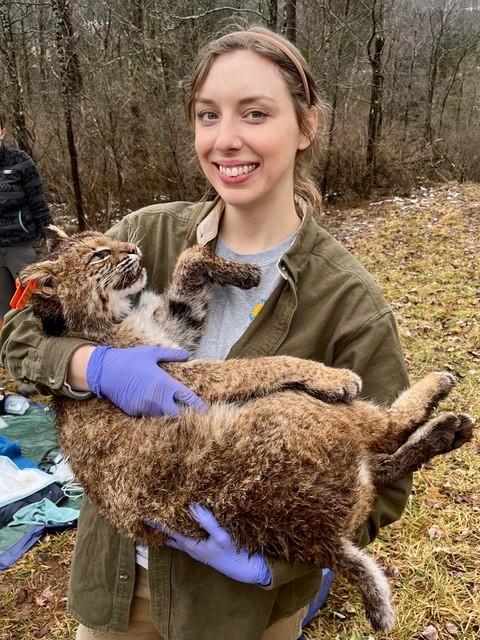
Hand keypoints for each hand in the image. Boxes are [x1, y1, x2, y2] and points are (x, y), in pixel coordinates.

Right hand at [86, 345, 207, 416]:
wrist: (104, 370)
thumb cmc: (130, 359)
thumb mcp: (152, 353)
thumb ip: (171, 355)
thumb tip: (187, 355)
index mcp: (165, 384)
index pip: (187, 398)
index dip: (199, 406)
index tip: (207, 412)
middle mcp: (157, 398)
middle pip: (177, 415)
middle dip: (183, 415)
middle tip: (187, 413)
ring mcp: (145, 407)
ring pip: (162, 417)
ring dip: (166, 414)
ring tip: (169, 410)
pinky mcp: (134, 412)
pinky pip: (147, 416)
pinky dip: (151, 413)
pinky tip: (151, 407)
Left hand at [147, 504, 270, 585]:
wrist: (244, 569)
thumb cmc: (232, 552)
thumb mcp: (221, 536)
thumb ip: (207, 521)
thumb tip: (191, 504)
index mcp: (190, 543)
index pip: (167, 531)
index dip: (156, 522)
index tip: (142, 513)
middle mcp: (189, 547)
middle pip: (167, 535)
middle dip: (157, 526)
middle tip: (145, 514)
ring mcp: (195, 549)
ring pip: (175, 538)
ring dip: (166, 529)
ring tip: (156, 518)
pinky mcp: (201, 548)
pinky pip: (184, 538)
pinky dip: (177, 531)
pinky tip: (179, 524)